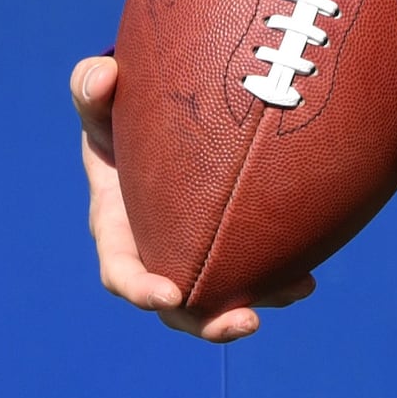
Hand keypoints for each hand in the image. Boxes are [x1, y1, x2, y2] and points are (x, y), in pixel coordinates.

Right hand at [73, 55, 318, 340]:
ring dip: (251, 305)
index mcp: (117, 229)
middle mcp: (152, 252)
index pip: (122, 272)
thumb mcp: (98, 99)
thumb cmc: (115, 111)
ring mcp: (189, 254)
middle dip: (207, 322)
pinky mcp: (220, 246)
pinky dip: (276, 280)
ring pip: (216, 299)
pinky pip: (245, 273)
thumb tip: (103, 75)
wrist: (147, 121)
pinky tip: (307, 278)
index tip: (169, 296)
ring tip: (296, 291)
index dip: (141, 290)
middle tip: (246, 321)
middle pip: (176, 308)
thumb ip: (90, 87)